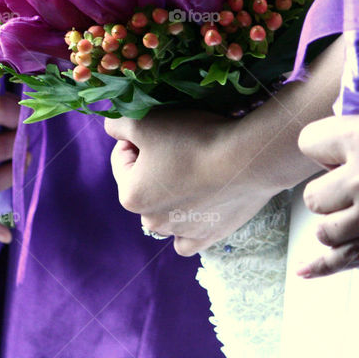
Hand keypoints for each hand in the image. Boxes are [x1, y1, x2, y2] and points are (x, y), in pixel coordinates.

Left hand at [106, 110, 279, 255]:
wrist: (247, 159)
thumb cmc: (193, 139)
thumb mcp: (146, 120)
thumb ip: (118, 124)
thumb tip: (112, 129)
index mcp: (131, 196)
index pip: (122, 157)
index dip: (138, 137)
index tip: (161, 127)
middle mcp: (151, 221)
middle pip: (145, 184)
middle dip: (155, 165)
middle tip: (181, 145)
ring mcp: (181, 233)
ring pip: (165, 211)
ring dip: (173, 192)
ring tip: (196, 168)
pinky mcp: (209, 237)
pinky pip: (188, 236)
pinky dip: (189, 224)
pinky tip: (199, 206)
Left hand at [295, 107, 358, 277]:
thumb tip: (353, 153)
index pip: (309, 143)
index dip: (322, 151)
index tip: (340, 155)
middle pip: (314, 194)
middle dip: (331, 192)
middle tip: (358, 188)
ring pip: (325, 229)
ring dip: (336, 224)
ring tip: (355, 217)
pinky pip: (348, 259)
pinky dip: (322, 267)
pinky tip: (304, 271)